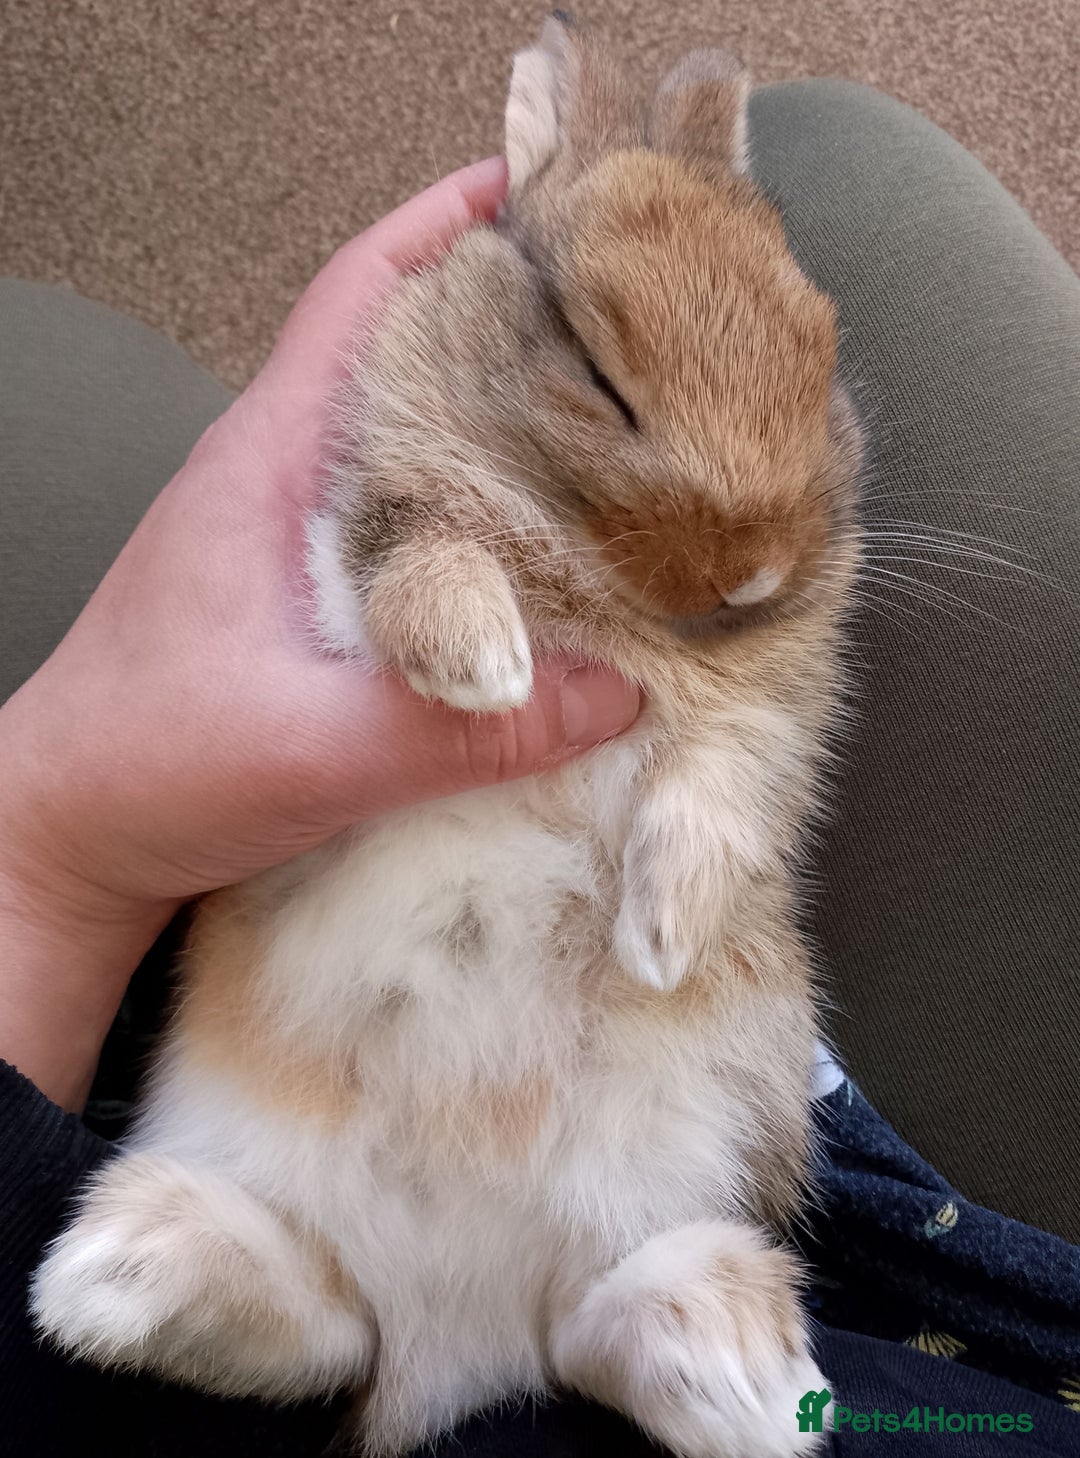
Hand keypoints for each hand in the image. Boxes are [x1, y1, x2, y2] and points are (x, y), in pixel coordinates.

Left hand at [0, 158, 640, 1110]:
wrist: (69, 833)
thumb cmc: (146, 767)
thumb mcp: (311, 751)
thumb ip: (460, 727)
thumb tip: (617, 693)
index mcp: (269, 462)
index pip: (359, 298)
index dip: (444, 229)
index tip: (542, 193)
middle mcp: (285, 477)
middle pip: (406, 354)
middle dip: (506, 319)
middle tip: (618, 322)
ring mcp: (295, 534)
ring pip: (415, 440)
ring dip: (500, 420)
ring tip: (609, 425)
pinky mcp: (311, 594)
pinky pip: (413, 521)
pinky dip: (481, 511)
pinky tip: (542, 552)